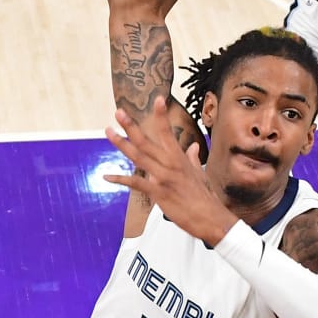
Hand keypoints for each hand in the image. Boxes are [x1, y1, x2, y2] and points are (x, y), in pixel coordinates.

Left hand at [105, 95, 237, 245]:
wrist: (210, 217)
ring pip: (138, 157)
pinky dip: (120, 179)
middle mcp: (170, 164)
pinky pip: (136, 183)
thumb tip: (193, 146)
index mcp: (179, 158)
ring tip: (109, 132)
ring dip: (121, 144)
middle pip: (146, 141)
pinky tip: (107, 176)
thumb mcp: (199, 173)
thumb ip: (192, 158)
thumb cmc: (204, 196)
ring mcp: (163, 178)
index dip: (161, 115)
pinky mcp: (158, 193)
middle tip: (118, 112)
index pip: (168, 132)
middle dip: (131, 126)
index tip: (158, 99)